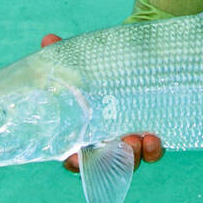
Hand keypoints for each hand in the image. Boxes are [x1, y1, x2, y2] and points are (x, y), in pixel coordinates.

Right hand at [40, 34, 163, 171]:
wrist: (136, 59)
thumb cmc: (102, 68)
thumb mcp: (84, 61)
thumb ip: (65, 53)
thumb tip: (48, 39)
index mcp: (85, 130)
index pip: (75, 156)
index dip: (74, 161)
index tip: (74, 157)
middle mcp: (107, 140)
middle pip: (105, 163)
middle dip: (109, 162)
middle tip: (116, 145)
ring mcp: (129, 139)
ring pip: (131, 159)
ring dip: (134, 155)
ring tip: (135, 139)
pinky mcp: (150, 134)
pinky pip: (152, 152)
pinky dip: (153, 150)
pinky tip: (153, 137)